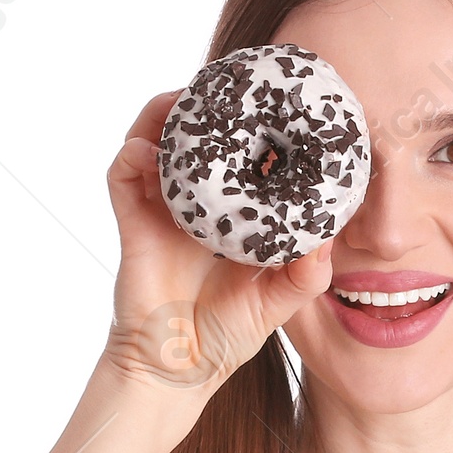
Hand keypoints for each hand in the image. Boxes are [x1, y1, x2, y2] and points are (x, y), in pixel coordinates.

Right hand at [101, 88, 336, 406]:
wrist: (175, 371)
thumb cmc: (224, 337)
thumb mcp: (277, 303)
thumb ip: (304, 276)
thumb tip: (329, 242)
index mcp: (231, 216)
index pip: (242, 159)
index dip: (255, 129)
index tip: (277, 101)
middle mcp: (194, 205)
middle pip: (194, 139)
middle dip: (207, 106)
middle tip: (229, 81)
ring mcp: (160, 211)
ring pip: (155, 143)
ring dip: (166, 115)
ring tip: (186, 97)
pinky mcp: (132, 225)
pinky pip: (123, 177)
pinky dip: (132, 155)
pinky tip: (147, 147)